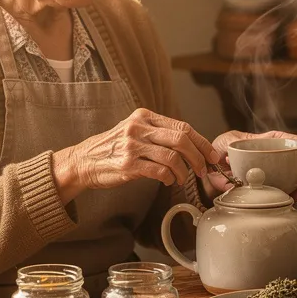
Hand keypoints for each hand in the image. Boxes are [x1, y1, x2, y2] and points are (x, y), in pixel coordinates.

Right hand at [52, 109, 220, 202]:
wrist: (83, 161)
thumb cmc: (113, 149)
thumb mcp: (134, 131)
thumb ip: (158, 133)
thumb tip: (192, 145)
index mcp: (144, 116)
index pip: (182, 126)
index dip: (202, 142)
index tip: (212, 155)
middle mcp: (139, 127)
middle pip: (181, 139)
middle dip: (198, 157)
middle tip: (203, 170)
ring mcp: (133, 145)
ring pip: (173, 156)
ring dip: (184, 171)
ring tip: (181, 178)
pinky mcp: (128, 164)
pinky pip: (159, 171)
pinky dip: (169, 178)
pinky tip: (168, 181)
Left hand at [206, 130, 296, 201]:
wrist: (209, 171)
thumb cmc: (218, 150)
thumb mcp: (226, 142)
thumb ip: (231, 144)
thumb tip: (234, 155)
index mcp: (267, 142)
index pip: (291, 141)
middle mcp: (272, 158)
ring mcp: (270, 174)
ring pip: (292, 179)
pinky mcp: (264, 189)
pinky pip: (279, 194)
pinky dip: (286, 198)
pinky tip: (289, 200)